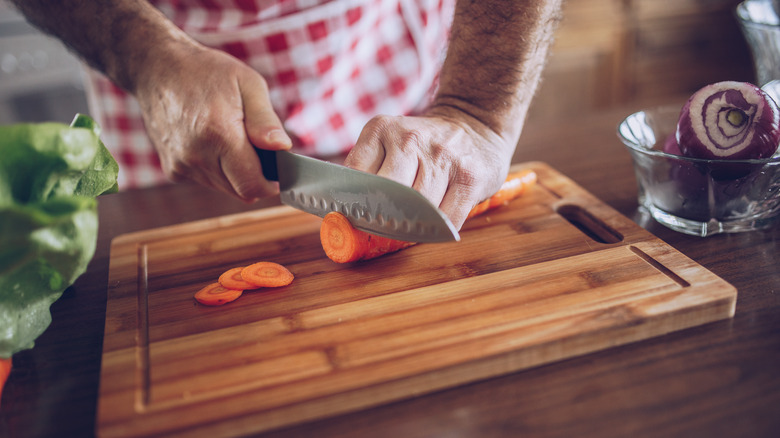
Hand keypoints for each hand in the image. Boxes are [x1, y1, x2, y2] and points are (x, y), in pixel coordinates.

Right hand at [133, 41, 291, 200]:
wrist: (157, 68)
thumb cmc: (207, 72)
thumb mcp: (248, 83)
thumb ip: (265, 120)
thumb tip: (282, 148)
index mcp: (219, 134)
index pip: (252, 186)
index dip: (270, 183)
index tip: (279, 171)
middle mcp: (196, 156)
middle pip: (240, 191)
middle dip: (255, 175)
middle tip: (255, 144)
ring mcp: (181, 165)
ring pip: (224, 187)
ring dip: (235, 172)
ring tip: (230, 137)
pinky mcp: (172, 169)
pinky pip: (206, 181)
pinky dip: (216, 168)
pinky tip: (211, 141)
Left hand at [343, 106, 514, 228]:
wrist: (476, 124)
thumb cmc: (424, 146)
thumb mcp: (389, 142)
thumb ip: (366, 170)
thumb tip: (339, 215)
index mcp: (382, 129)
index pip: (357, 177)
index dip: (354, 204)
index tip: (354, 219)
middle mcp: (412, 139)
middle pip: (387, 196)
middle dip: (382, 219)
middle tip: (381, 230)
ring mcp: (443, 156)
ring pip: (417, 210)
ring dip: (411, 227)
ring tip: (408, 227)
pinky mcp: (470, 176)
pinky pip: (448, 218)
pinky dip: (438, 230)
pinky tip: (434, 226)